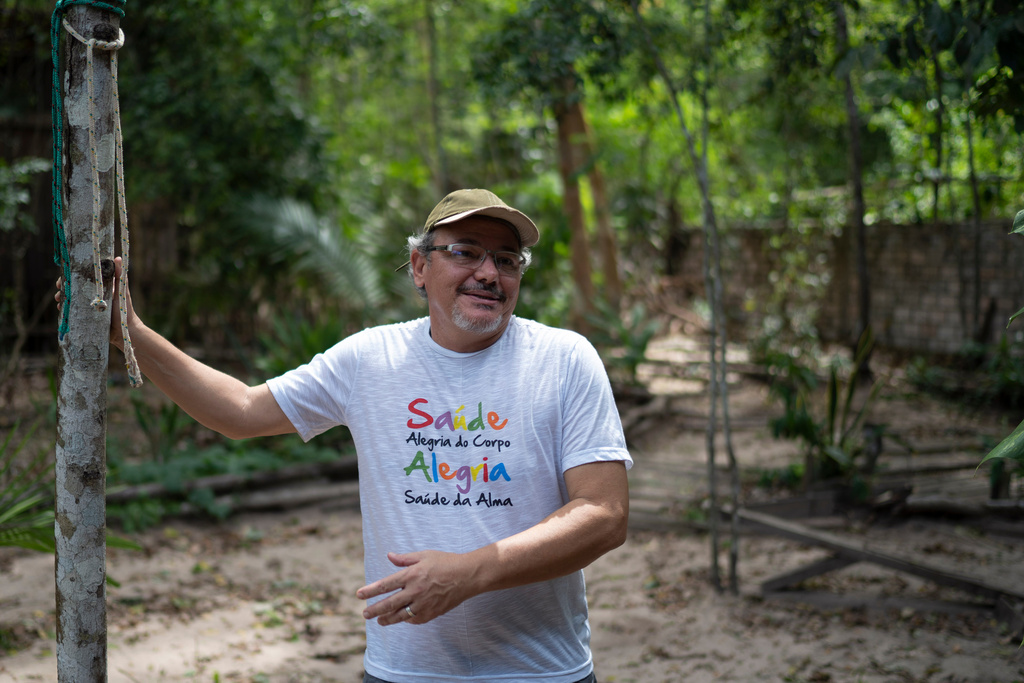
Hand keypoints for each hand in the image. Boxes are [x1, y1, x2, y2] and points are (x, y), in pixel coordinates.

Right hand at [54, 256, 136, 349]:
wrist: (125, 331)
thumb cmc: (125, 309)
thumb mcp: (122, 291)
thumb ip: (119, 276)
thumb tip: (118, 257)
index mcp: (99, 287)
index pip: (82, 278)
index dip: (71, 277)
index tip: (64, 277)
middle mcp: (92, 295)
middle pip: (73, 289)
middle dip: (63, 288)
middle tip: (59, 291)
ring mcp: (88, 306)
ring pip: (71, 300)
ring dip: (62, 299)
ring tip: (59, 301)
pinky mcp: (86, 317)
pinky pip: (72, 312)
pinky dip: (65, 309)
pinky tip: (61, 310)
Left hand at [356, 550, 475, 625]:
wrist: (467, 576)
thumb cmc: (446, 562)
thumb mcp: (424, 555)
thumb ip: (405, 558)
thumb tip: (389, 556)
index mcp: (412, 574)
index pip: (386, 584)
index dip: (370, 591)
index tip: (359, 595)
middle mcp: (415, 590)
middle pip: (389, 603)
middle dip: (374, 610)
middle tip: (365, 614)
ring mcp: (424, 603)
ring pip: (400, 616)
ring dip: (387, 619)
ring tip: (379, 621)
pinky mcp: (432, 613)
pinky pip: (414, 620)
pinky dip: (406, 620)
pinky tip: (401, 619)